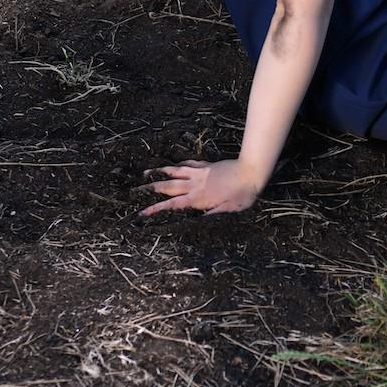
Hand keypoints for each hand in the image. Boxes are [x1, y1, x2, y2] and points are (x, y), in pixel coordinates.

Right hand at [136, 159, 259, 216]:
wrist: (251, 171)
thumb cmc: (243, 194)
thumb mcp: (229, 210)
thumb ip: (212, 214)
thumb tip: (196, 222)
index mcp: (198, 198)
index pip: (172, 204)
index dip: (155, 209)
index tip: (141, 213)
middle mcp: (195, 184)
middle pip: (168, 186)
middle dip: (150, 189)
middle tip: (135, 190)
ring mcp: (200, 173)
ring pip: (175, 172)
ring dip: (160, 172)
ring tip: (146, 173)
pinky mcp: (207, 165)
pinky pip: (189, 164)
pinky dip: (179, 165)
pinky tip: (175, 165)